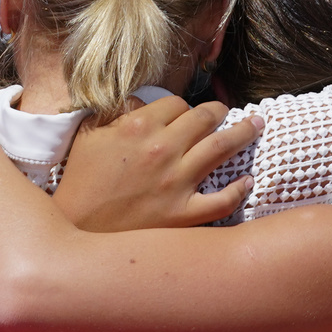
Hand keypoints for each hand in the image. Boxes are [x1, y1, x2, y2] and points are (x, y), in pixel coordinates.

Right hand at [53, 96, 262, 231]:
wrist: (75, 229)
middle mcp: (163, 149)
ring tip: (255, 125)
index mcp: (138, 126)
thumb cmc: (80, 183)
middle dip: (218, 111)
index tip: (185, 114)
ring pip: (223, 146)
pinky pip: (222, 200)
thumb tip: (139, 102)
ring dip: (244, 131)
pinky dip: (239, 190)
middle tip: (224, 112)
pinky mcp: (182, 214)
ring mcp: (176, 182)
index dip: (183, 107)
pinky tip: (247, 181)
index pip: (178, 103)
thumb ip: (114, 114)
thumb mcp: (88, 137)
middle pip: (206, 117)